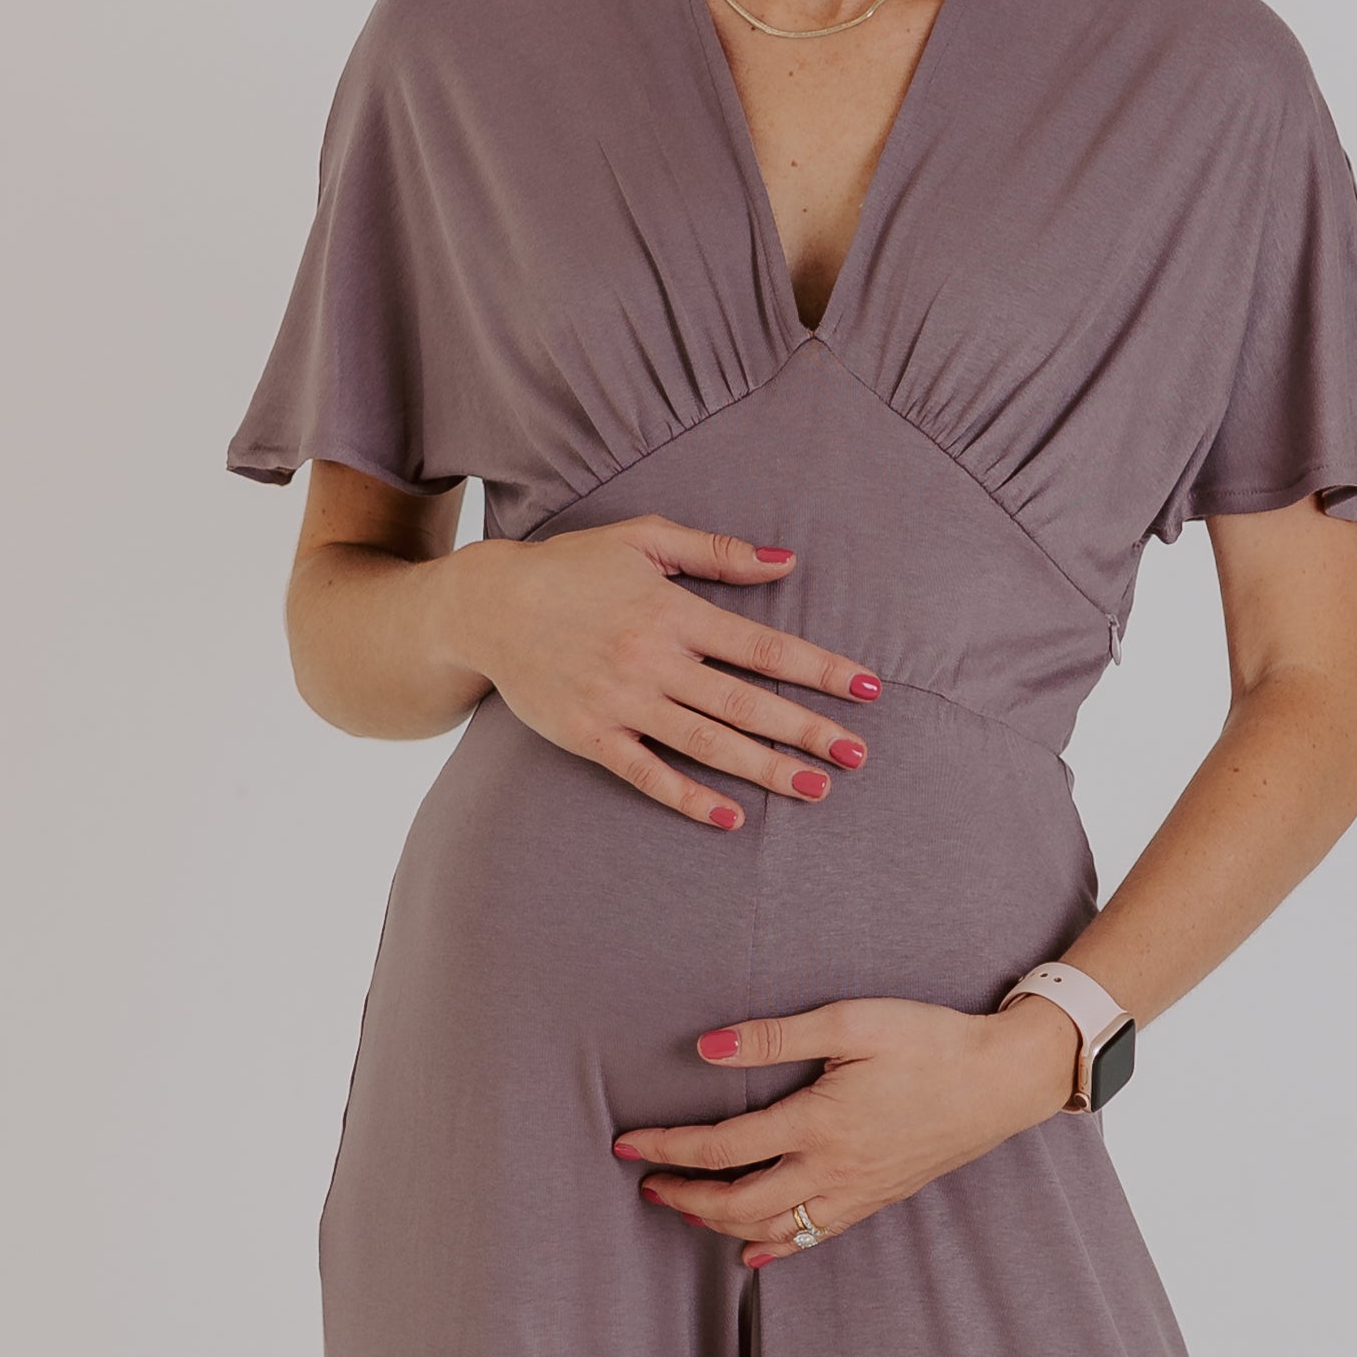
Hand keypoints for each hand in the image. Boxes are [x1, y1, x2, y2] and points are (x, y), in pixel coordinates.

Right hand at [446, 522, 878, 828]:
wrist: (488, 606)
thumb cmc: (572, 568)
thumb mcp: (643, 539)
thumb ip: (717, 551)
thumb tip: (787, 559)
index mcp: (673, 611)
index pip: (763, 646)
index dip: (819, 668)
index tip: (868, 688)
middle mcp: (653, 660)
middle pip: (745, 701)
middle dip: (806, 729)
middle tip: (858, 755)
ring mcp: (621, 702)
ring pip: (706, 742)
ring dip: (764, 768)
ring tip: (816, 789)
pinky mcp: (591, 735)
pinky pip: (647, 773)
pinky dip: (688, 797)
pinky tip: (732, 817)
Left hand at [615, 995, 1076, 1266]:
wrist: (1003, 1080)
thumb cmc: (930, 1042)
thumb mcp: (852, 1022)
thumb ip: (775, 1037)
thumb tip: (706, 1048)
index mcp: (817, 1123)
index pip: (722, 1147)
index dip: (667, 1148)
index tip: (627, 1145)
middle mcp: (832, 1169)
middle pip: (738, 1204)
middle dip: (684, 1198)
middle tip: (648, 1185)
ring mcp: (856, 1191)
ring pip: (773, 1230)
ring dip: (720, 1226)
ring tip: (686, 1210)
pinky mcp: (877, 1198)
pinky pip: (815, 1237)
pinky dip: (775, 1249)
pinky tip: (751, 1254)